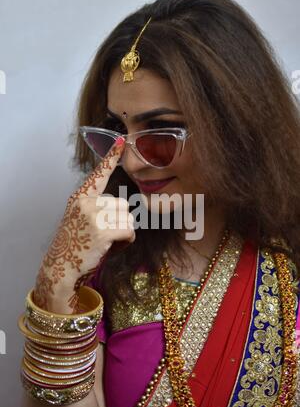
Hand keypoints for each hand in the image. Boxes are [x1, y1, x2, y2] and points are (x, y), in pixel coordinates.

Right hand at [33, 137, 135, 312]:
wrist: (62, 265)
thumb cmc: (75, 242)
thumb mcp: (82, 217)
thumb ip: (98, 207)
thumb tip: (124, 206)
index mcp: (81, 196)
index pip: (99, 174)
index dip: (111, 157)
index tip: (122, 141)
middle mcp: (86, 202)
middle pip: (123, 204)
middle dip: (121, 221)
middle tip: (106, 234)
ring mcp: (94, 215)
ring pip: (128, 217)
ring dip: (124, 232)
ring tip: (108, 241)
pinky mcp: (103, 230)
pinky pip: (129, 231)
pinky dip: (127, 241)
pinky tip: (114, 247)